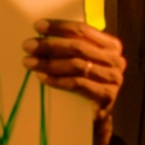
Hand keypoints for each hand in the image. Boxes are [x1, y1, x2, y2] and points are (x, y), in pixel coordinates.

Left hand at [24, 18, 123, 144]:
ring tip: (29, 62)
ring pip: (76, 65)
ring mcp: (113, 79)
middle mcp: (116, 60)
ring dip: (50, 63)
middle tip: (28, 45)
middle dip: (50, 45)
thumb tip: (41, 35)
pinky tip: (42, 77)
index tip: (37, 26)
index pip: (83, 30)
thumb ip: (73, 47)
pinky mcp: (106, 96)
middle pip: (78, 47)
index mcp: (111, 45)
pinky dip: (57, 80)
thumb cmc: (87, 84)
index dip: (59, 27)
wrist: (97, 118)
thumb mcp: (84, 61)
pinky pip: (77, 84)